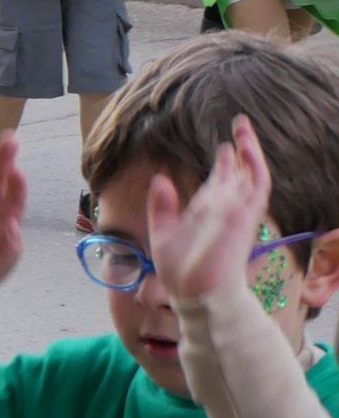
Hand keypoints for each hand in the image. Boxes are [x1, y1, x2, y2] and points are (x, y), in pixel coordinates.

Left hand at [145, 116, 272, 305]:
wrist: (195, 291)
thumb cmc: (181, 270)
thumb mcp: (162, 232)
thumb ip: (162, 206)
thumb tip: (160, 178)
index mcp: (207, 213)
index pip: (220, 183)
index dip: (223, 165)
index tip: (224, 147)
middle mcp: (224, 210)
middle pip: (237, 175)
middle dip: (239, 151)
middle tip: (239, 126)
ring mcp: (236, 211)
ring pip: (250, 175)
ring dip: (250, 150)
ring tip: (243, 127)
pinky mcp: (244, 216)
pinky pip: (256, 186)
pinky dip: (254, 165)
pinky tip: (246, 148)